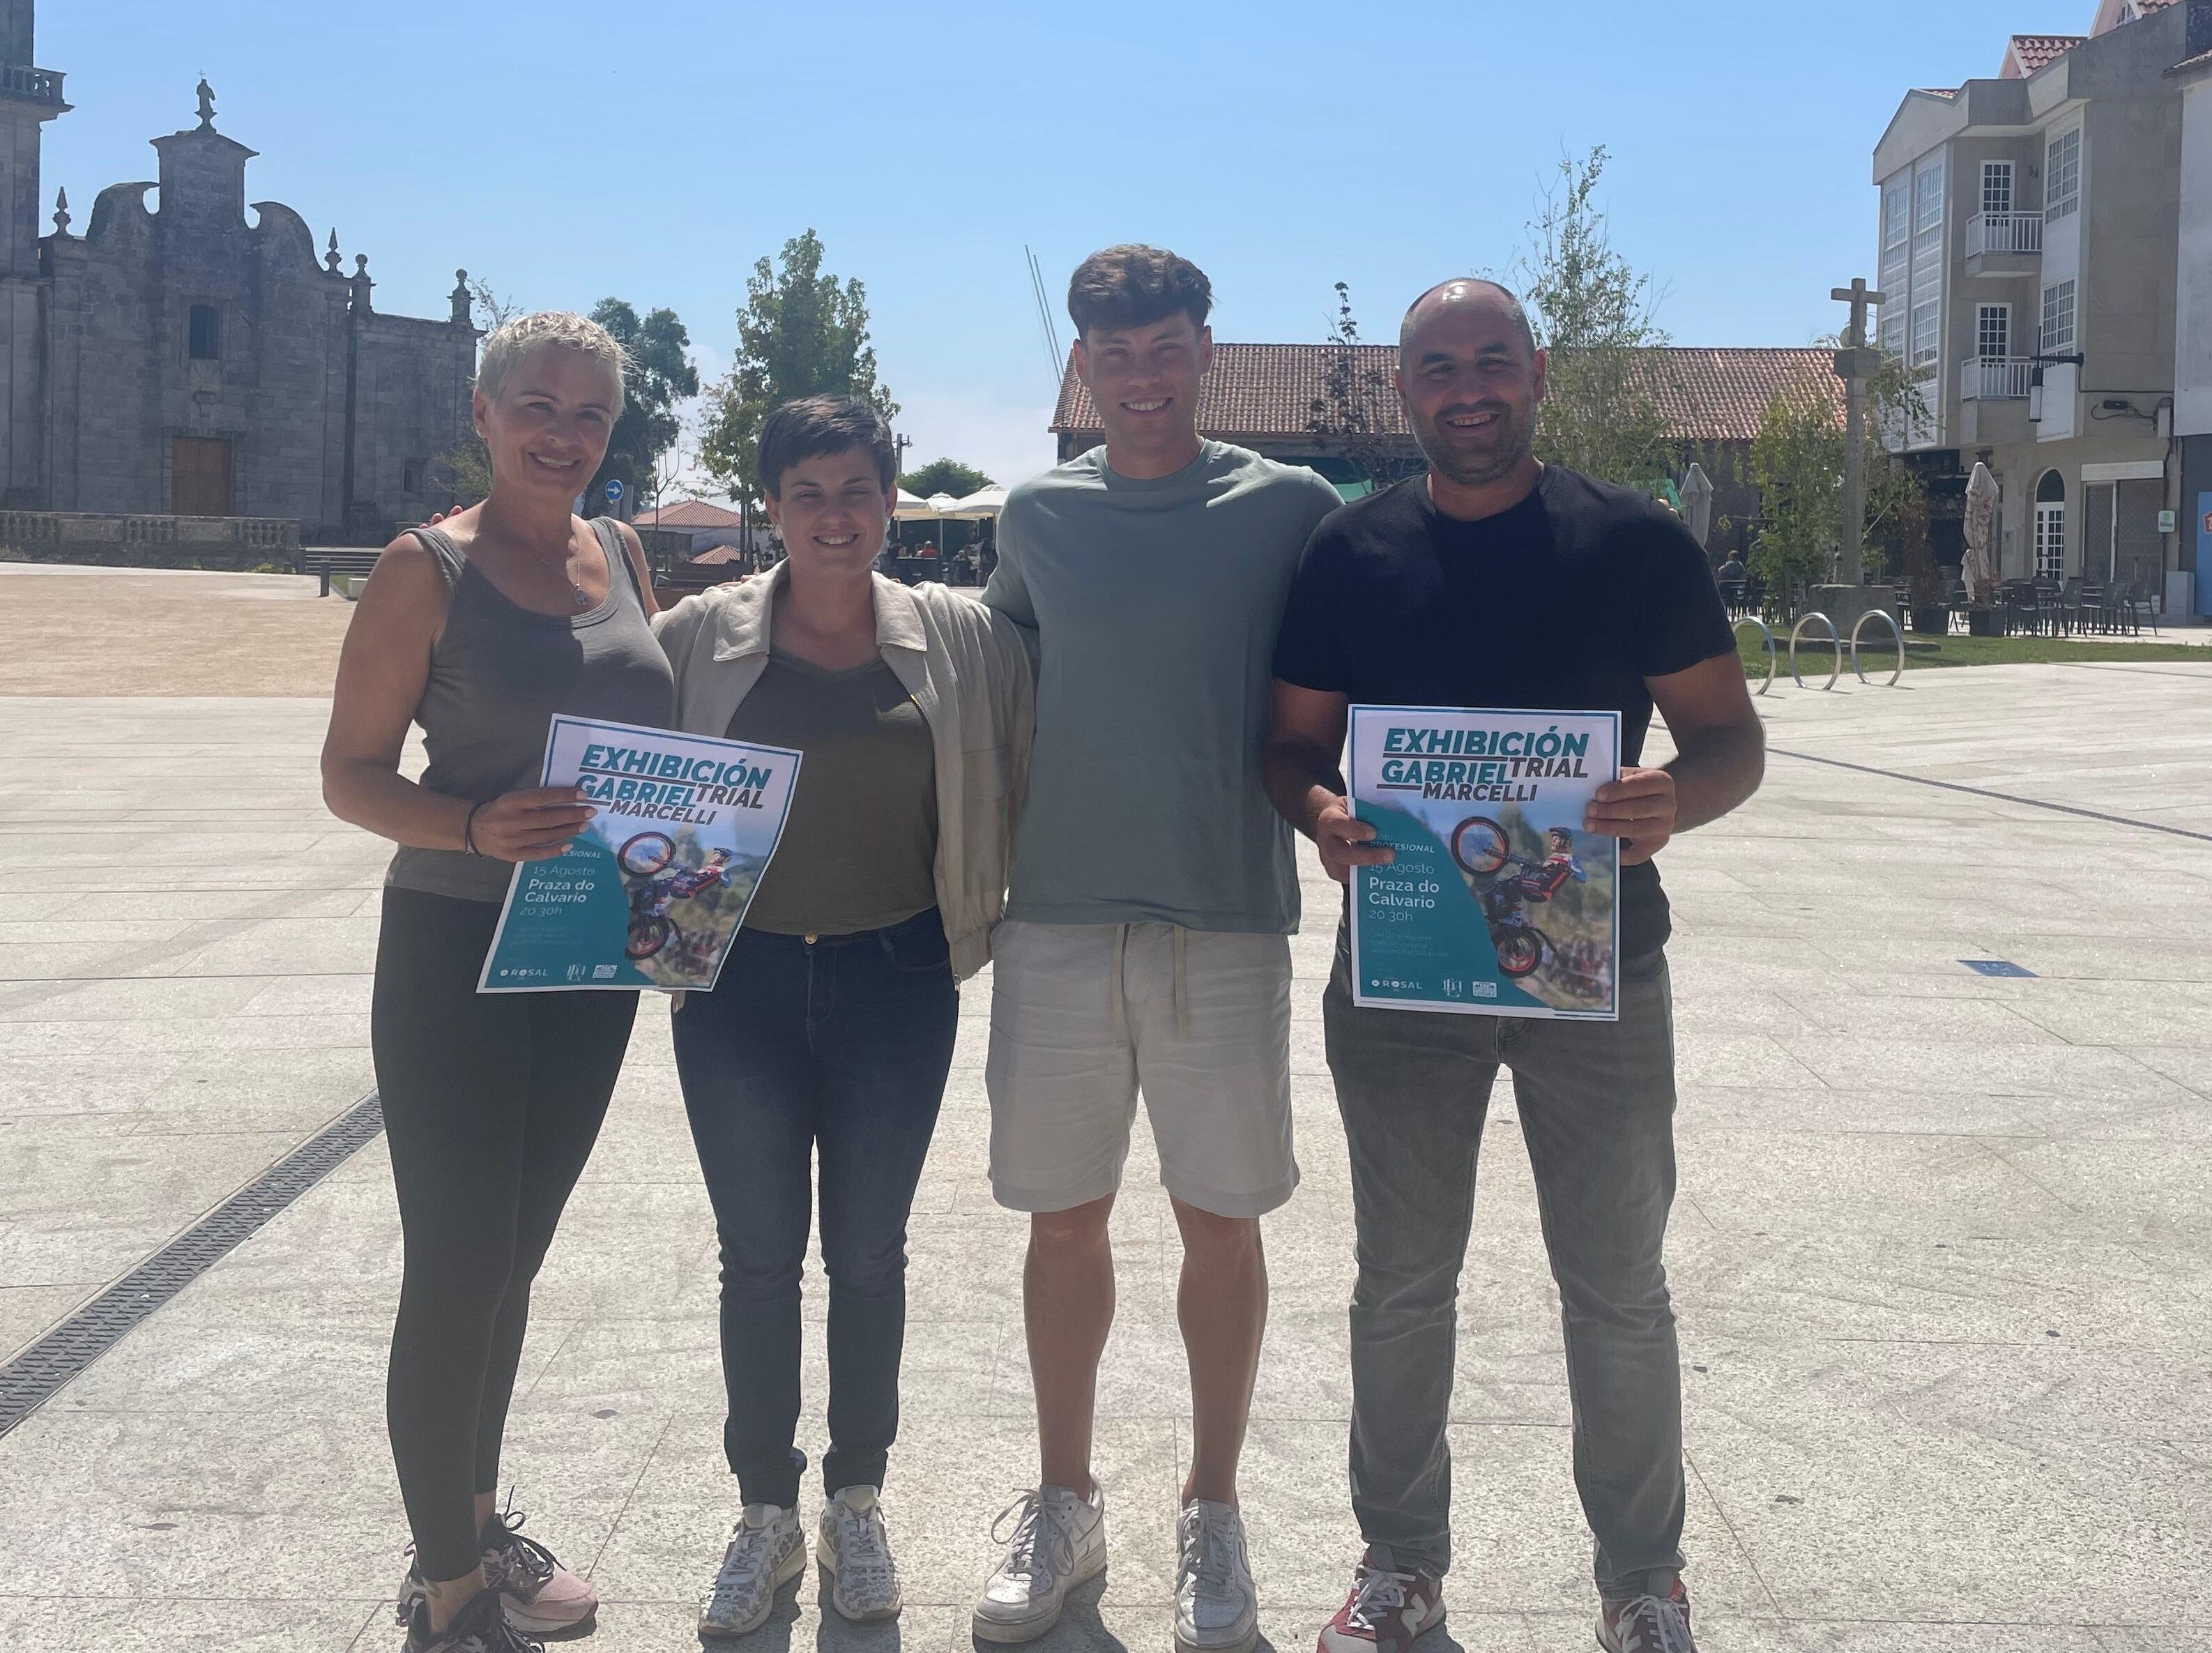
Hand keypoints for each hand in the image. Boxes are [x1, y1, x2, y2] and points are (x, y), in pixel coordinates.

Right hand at [467, 786, 593, 860]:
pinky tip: (570, 844)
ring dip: (568, 831)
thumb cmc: (500, 811)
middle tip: (591, 812)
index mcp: (510, 802)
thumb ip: (534, 800)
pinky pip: (538, 853)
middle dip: (572, 815)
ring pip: (546, 836)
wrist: (473, 830)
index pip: (542, 797)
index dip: (564, 796)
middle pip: (547, 819)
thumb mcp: (512, 800)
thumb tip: (567, 801)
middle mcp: (510, 821)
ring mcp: (511, 840)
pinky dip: (555, 850)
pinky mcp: (512, 855)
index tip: (583, 794)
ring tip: (584, 826)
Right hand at [1314, 795, 1393, 884]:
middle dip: (1366, 856)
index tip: (1374, 833)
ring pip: (1343, 870)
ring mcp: (1327, 858)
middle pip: (1340, 853)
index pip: (1338, 824)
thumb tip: (1396, 818)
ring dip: (1368, 870)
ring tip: (1389, 866)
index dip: (1354, 829)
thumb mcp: (1357, 804)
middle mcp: (1325, 840)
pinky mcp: (1334, 871)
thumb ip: (1370, 811)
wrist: (1335, 822)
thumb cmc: (1349, 812)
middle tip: (1389, 855)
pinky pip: (1349, 878)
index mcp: (1329, 819)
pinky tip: (1384, 873)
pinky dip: (1367, 877)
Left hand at [1585, 767, 1675, 865]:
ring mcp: (1665, 826)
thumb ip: (1617, 778)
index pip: (1640, 785)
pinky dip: (1624, 856)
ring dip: (1610, 828)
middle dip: (1610, 811)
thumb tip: (1592, 786)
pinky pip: (1640, 853)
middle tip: (1590, 810)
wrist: (1660, 803)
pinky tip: (1609, 851)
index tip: (1598, 794)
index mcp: (1662, 783)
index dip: (1618, 790)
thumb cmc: (1639, 788)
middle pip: (1638, 809)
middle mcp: (1668, 804)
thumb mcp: (1633, 776)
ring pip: (1637, 829)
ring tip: (1590, 825)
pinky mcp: (1658, 843)